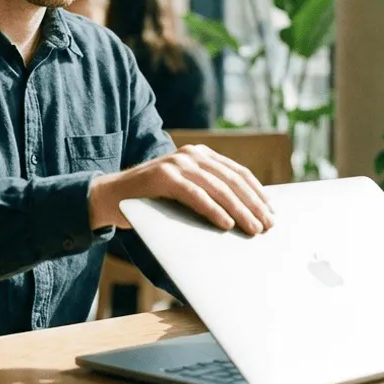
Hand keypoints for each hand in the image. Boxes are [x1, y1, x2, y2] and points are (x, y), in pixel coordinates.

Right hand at [88, 144, 274, 235]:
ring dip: (239, 210)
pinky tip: (226, 223)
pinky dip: (213, 210)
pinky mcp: (164, 176)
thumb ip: (209, 193)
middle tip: (267, 225)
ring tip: (252, 228)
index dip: (257, 192)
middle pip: (232, 180)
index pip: (237, 172)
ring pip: (217, 187)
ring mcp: (176, 163)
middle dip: (253, 204)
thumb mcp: (186, 192)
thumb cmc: (154, 199)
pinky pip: (195, 195)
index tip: (271, 211)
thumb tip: (247, 214)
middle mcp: (191, 154)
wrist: (112, 196)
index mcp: (200, 154)